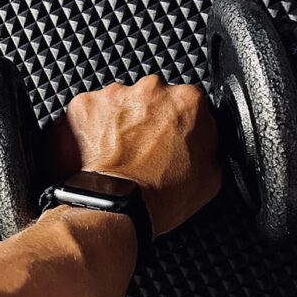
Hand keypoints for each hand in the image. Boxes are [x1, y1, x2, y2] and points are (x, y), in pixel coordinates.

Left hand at [48, 75, 221, 236]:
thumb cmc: (161, 195)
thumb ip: (210, 143)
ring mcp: (116, 95)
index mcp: (188, 100)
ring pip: (120, 102)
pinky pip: (90, 110)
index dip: (179, 124)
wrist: (119, 206)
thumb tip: (204, 137)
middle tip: (143, 150)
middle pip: (152, 98)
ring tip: (118, 153)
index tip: (171, 140)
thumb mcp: (211, 175)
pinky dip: (92, 126)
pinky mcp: (85, 104)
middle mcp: (152, 90)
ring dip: (120, 122)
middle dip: (148, 119)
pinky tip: (98, 150)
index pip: (187, 103)